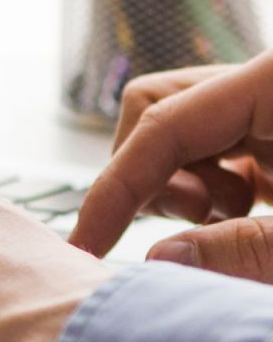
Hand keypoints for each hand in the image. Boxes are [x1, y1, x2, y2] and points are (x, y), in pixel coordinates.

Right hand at [70, 54, 272, 277]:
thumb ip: (249, 251)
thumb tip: (160, 257)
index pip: (164, 122)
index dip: (116, 186)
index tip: (85, 245)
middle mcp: (264, 84)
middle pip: (159, 111)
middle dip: (153, 176)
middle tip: (198, 222)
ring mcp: (268, 108)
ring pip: (180, 132)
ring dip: (187, 186)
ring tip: (239, 219)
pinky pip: (217, 149)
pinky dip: (212, 192)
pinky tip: (246, 217)